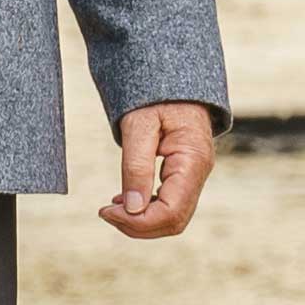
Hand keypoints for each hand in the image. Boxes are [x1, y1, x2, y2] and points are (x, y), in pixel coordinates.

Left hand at [103, 100, 215, 239]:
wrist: (173, 78)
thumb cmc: (157, 96)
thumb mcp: (139, 125)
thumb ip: (136, 166)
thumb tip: (132, 208)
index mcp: (193, 160)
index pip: (171, 212)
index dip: (138, 221)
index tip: (106, 211)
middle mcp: (199, 172)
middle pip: (174, 221)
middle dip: (138, 226)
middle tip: (105, 212)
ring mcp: (195, 175)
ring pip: (173, 218)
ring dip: (141, 221)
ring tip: (111, 208)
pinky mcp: (186, 175)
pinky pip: (171, 204)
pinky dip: (147, 210)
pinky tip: (124, 201)